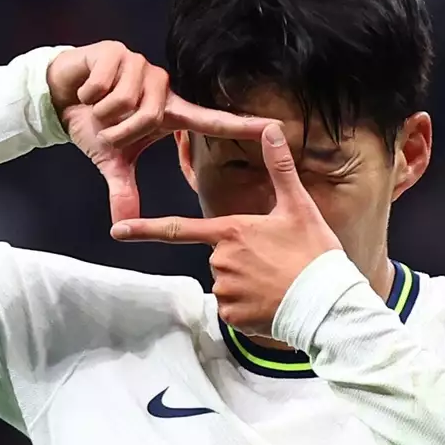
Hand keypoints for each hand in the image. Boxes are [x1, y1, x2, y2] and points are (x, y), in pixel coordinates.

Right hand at [47, 41, 272, 222]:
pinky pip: (105, 85)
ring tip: (98, 107)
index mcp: (169, 112)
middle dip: (120, 130)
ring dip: (103, 112)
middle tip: (107, 129)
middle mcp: (163, 87)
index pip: (212, 121)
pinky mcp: (118, 52)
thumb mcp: (111, 160)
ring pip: (126, 101)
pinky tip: (88, 90)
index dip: (242, 125)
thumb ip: (123, 189)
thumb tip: (121, 225)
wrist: (61, 94)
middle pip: (148, 117)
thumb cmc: (95, 124)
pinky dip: (89, 94)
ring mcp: (142, 66)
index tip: (274, 127)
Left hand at [110, 123, 343, 335]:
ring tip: (278, 283)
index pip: (179, 229)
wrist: (327, 304)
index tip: (117, 231)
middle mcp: (221, 261)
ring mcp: (225, 290)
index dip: (145, 229)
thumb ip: (279, 168)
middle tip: (276, 262)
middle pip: (218, 257)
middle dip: (241, 260)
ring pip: (227, 284)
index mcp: (231, 232)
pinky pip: (233, 309)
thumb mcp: (298, 207)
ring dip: (247, 284)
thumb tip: (271, 128)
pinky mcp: (233, 316)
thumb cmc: (314, 253)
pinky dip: (249, 307)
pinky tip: (272, 302)